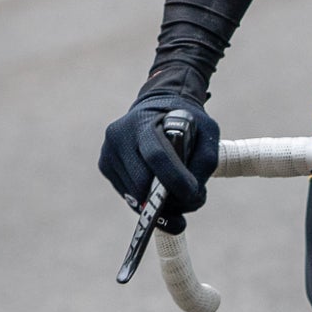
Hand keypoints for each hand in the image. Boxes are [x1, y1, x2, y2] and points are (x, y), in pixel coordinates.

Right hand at [98, 96, 219, 232]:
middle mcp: (120, 135)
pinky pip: (128, 195)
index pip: (156, 156)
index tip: (193, 194)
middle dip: (169, 200)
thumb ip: (204, 162)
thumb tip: (191, 197)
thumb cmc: (184, 122)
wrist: (156, 108)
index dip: (175, 180)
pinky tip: (156, 183)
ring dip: (158, 202)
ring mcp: (109, 151)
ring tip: (174, 189)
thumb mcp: (206, 132)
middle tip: (188, 199)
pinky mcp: (105, 165)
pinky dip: (146, 198)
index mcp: (144, 121)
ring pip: (135, 196)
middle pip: (142, 184)